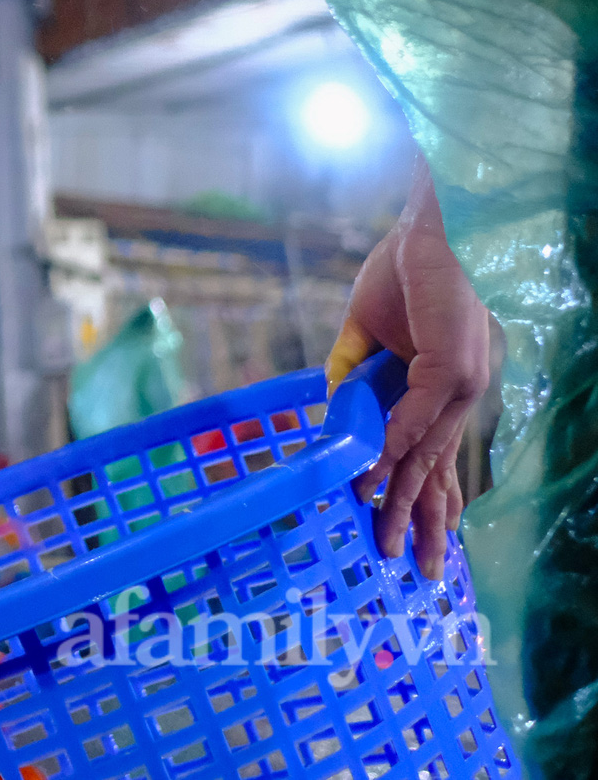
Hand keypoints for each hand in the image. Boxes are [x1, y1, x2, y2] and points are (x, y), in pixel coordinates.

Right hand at [325, 156, 489, 578]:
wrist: (429, 225)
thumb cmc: (402, 266)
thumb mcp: (364, 327)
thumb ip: (352, 367)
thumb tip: (335, 405)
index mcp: (446, 387)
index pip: (438, 455)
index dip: (426, 498)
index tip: (418, 540)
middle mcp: (461, 394)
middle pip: (440, 470)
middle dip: (422, 523)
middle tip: (416, 572)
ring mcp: (461, 385)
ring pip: (427, 457)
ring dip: (400, 501)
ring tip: (385, 542)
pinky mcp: (450, 370)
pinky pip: (411, 423)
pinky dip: (389, 454)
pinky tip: (372, 482)